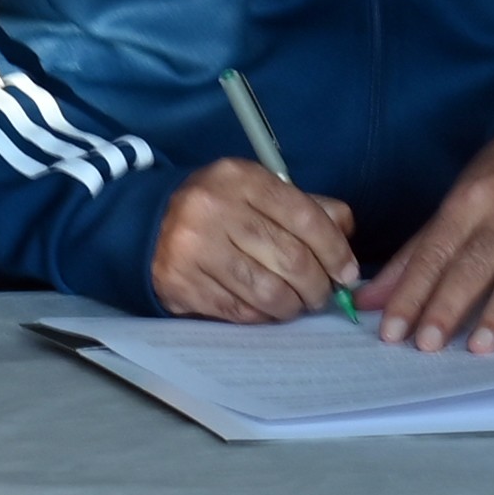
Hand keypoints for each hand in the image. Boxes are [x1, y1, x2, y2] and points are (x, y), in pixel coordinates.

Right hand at [150, 156, 359, 321]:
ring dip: (292, 306)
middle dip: (317, 285)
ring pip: (267, 291)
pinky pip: (239, 311)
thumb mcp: (256, 192)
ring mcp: (194, 248)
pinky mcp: (182, 283)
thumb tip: (345, 234)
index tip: (346, 273)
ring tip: (297, 304)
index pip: (305, 217)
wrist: (147, 224)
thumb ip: (304, 207)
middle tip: (322, 295)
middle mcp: (214, 209)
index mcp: (240, 178)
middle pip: (290, 258)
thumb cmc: (216, 209)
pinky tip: (268, 310)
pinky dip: (263, 316)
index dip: (335, 251)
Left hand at [356, 110, 493, 348]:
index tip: (391, 331)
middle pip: (471, 267)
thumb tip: (372, 299)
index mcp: (467, 205)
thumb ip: (417, 254)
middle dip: (446, 307)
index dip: (409, 294)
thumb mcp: (458, 201)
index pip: (431, 255)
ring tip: (479, 347)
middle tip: (426, 345)